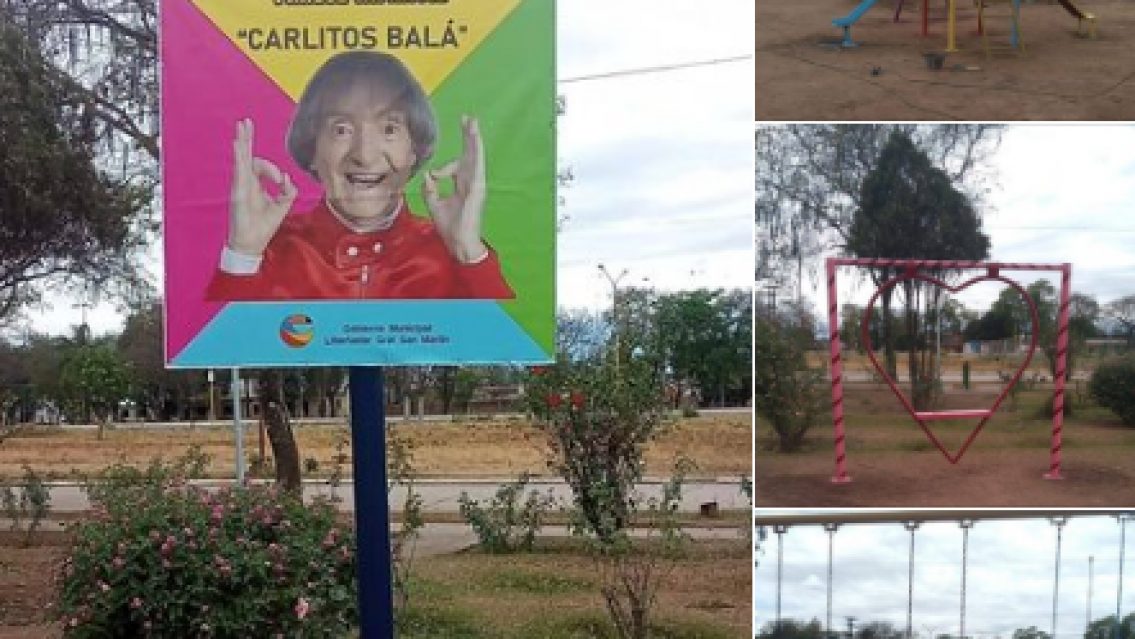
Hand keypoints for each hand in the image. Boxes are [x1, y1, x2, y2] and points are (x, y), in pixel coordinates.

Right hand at [227, 118, 296, 255]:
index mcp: (256, 184)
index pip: (261, 165)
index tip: (281, 182)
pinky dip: (239, 156)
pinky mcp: (239, 190)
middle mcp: (247, 181)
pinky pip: (239, 170)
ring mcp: (241, 184)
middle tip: (245, 121)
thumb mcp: (282, 206)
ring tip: (242, 126)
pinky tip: (238, 143)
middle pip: (246, 155)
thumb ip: (288, 191)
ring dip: (244, 141)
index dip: (273, 169)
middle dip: (247, 138)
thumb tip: (287, 178)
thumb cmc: (263, 226)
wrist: (252, 242)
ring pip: (242, 158)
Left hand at [422, 116, 487, 263]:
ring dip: (474, 139)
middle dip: (469, 137)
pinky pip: (477, 166)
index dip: (443, 168)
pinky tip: (476, 140)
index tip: (433, 176)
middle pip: (470, 155)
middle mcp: (471, 182)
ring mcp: (476, 184)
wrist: (459, 243)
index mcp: (463, 186)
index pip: (457, 166)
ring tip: (473, 123)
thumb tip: (427, 175)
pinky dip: (476, 153)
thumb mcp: (435, 205)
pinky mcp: (477, 188)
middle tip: (468, 118)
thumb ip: (430, 189)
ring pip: (475, 156)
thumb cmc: (451, 227)